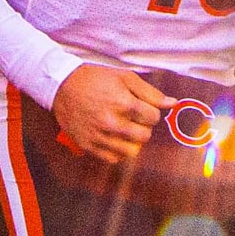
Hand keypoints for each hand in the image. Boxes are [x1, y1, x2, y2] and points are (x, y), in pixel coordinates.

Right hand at [50, 63, 167, 163]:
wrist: (62, 86)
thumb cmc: (95, 79)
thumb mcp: (124, 77)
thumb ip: (149, 92)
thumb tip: (172, 103)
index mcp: (123, 103)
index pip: (153, 117)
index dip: (150, 112)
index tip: (142, 108)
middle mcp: (112, 122)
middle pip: (145, 136)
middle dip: (143, 127)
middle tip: (133, 118)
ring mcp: (99, 136)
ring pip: (131, 151)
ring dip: (132, 140)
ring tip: (124, 128)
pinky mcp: (89, 146)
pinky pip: (114, 158)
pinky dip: (118, 150)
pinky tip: (114, 138)